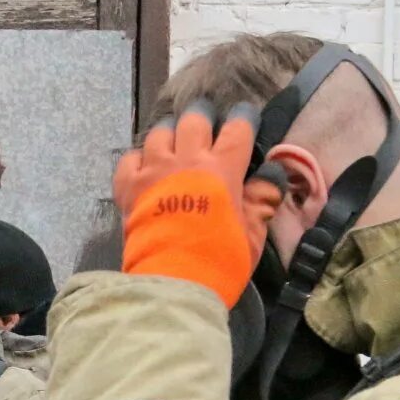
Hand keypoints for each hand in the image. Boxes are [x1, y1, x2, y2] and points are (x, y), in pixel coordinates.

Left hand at [113, 101, 283, 307]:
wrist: (172, 282)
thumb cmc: (220, 260)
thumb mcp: (253, 235)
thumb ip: (262, 201)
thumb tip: (272, 176)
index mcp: (222, 169)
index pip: (237, 129)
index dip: (243, 118)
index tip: (244, 117)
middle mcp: (187, 161)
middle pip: (195, 120)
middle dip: (203, 118)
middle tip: (206, 125)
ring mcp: (154, 170)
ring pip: (160, 133)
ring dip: (170, 134)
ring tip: (174, 143)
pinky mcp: (127, 186)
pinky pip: (130, 157)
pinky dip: (138, 158)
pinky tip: (144, 166)